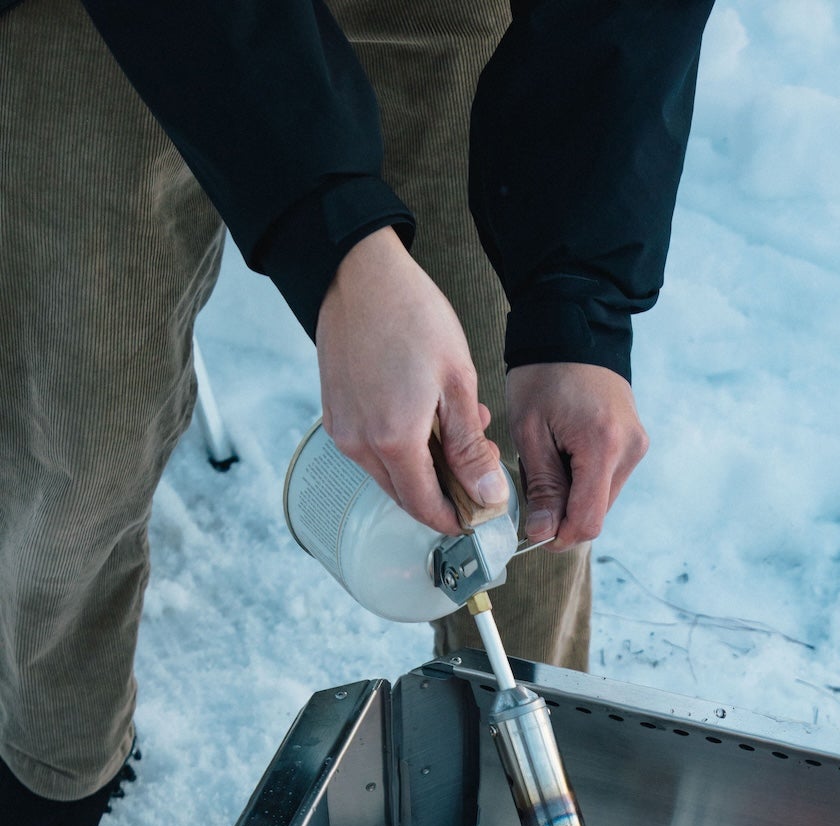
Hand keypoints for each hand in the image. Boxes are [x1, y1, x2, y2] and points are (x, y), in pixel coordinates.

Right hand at [315, 228, 507, 533]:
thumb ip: (470, 447)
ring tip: (452, 430)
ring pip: (387, 476)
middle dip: (441, 494)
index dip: (454, 518)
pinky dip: (398, 449)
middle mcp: (359, 444)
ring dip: (421, 470)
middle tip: (474, 465)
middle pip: (404, 497)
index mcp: (394, 440)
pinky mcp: (334, 415)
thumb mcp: (458, 382)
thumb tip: (486, 495)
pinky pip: (369, 452)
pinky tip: (422, 419)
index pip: (425, 508)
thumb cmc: (411, 316)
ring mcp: (341, 431)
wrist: (359, 274)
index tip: (477, 512)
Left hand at [506, 363, 649, 549]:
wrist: (573, 329)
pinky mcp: (635, 442)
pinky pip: (608, 480)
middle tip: (532, 492)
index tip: (533, 534)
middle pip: (596, 513)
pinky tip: (564, 456)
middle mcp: (629, 449)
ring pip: (602, 499)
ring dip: (572, 497)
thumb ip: (541, 487)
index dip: (559, 536)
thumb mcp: (530, 431)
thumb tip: (544, 534)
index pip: (588, 520)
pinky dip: (584, 481)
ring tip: (548, 465)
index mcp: (603, 445)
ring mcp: (636, 446)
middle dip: (563, 515)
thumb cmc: (543, 374)